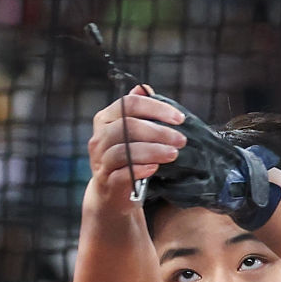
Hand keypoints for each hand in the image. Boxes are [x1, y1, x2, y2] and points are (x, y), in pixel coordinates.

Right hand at [88, 87, 186, 205]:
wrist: (111, 192)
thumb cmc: (127, 157)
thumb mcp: (130, 132)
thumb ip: (137, 111)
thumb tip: (144, 88)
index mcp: (105, 118)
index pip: (130, 104)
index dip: (156, 108)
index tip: (179, 119)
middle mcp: (99, 137)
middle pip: (128, 126)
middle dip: (159, 132)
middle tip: (181, 140)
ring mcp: (100, 160)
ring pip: (123, 150)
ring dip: (152, 151)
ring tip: (173, 154)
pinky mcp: (105, 181)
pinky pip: (121, 173)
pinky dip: (139, 170)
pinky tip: (154, 168)